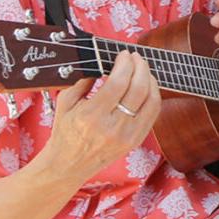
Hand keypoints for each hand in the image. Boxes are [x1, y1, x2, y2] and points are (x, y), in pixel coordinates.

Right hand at [44, 51, 160, 181]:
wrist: (68, 165)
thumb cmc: (66, 131)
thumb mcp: (65, 102)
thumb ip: (83, 79)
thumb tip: (103, 60)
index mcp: (91, 116)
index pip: (117, 83)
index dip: (125, 64)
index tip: (124, 54)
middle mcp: (111, 127)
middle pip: (138, 89)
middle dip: (140, 67)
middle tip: (136, 57)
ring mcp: (127, 135)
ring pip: (151, 100)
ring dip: (150, 79)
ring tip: (142, 69)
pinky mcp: (136, 140)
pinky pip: (153, 113)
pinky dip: (153, 95)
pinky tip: (147, 86)